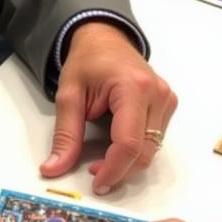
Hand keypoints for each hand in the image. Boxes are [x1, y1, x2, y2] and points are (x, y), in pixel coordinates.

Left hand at [40, 22, 176, 193]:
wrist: (104, 38)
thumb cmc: (87, 61)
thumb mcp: (68, 95)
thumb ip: (64, 134)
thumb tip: (53, 168)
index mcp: (133, 88)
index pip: (129, 143)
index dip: (113, 169)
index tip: (96, 183)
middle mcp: (157, 94)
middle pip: (145, 151)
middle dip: (120, 170)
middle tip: (94, 173)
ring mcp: (167, 99)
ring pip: (153, 149)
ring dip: (128, 162)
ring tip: (102, 157)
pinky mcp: (168, 105)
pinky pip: (155, 139)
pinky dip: (136, 149)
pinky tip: (116, 144)